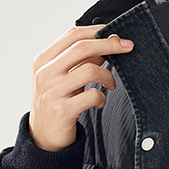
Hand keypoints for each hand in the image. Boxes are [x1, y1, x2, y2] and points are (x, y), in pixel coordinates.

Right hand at [29, 25, 133, 151]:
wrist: (41, 138)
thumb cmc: (55, 103)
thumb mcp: (62, 78)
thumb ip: (79, 61)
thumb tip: (105, 44)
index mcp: (43, 60)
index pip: (72, 35)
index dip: (96, 31)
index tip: (115, 32)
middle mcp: (44, 73)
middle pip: (82, 48)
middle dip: (109, 44)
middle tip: (127, 46)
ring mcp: (52, 92)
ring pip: (90, 70)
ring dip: (108, 76)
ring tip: (110, 85)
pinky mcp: (62, 110)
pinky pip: (92, 96)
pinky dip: (102, 98)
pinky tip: (99, 103)